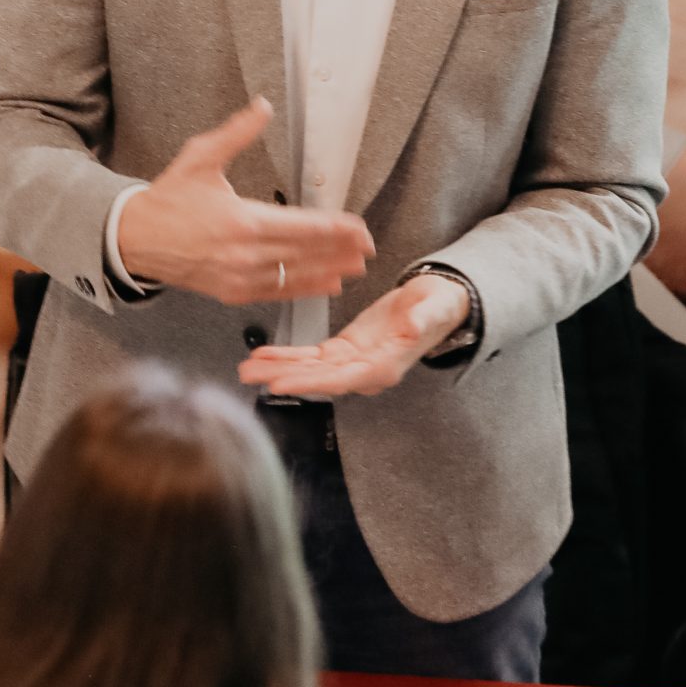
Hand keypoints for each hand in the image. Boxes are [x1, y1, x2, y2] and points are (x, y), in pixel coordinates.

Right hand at [116, 98, 372, 302]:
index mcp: (242, 221)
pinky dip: (304, 289)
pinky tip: (324, 284)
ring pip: (295, 277)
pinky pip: (277, 292)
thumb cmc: (169, 198)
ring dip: (329, 272)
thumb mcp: (201, 157)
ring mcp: (239, 277)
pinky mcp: (232, 292)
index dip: (336, 229)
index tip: (359, 228)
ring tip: (355, 267)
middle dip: (341, 251)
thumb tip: (262, 106)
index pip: (303, 226)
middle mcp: (245, 254)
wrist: (134, 239)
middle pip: (306, 254)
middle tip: (368, 247)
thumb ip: (237, 134)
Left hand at [237, 272, 469, 397]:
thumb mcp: (435, 309)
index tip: (281, 382)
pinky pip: (311, 357)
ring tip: (247, 367)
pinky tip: (264, 354)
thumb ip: (423, 320)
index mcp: (385, 366)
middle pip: (318, 379)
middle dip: (284, 377)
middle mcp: (365, 371)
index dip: (309, 382)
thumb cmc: (439, 308)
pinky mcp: (343, 350)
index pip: (341, 379)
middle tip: (252, 375)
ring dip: (278, 368)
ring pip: (309, 370)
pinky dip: (287, 356)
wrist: (437, 304)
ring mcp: (352, 362)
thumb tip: (412, 328)